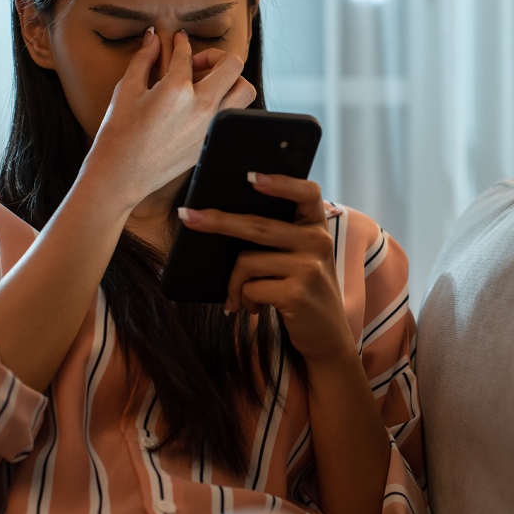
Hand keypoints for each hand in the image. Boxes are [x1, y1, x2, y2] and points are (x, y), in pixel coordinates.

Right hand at [87, 29, 256, 205]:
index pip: (187, 54)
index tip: (180, 41)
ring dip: (231, 80)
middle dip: (217, 56)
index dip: (181, 43)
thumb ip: (143, 60)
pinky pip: (235, 115)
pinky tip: (205, 105)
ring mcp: (211, 125)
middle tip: (197, 64)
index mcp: (176, 90)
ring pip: (245, 90)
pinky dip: (227, 104)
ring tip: (209, 84)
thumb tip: (152, 37)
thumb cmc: (119, 133)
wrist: (122, 174)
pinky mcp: (213, 140)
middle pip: (233, 65)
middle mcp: (201, 106)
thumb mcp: (126, 90)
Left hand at [176, 173, 354, 366]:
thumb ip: (281, 237)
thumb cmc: (303, 292)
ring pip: (247, 261)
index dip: (281, 182)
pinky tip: (252, 308)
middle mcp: (318, 242)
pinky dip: (242, 300)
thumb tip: (223, 221)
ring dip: (234, 284)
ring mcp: (309, 267)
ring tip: (240, 297)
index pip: (307, 193)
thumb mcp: (302, 259)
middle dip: (217, 221)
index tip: (250, 176)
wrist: (327, 337)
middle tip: (187, 217)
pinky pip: (250, 287)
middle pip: (258, 225)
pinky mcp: (297, 293)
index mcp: (317, 227)